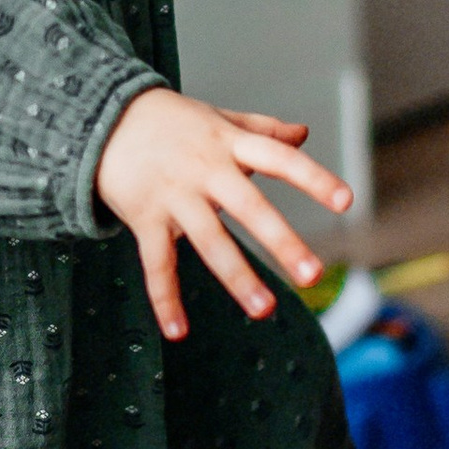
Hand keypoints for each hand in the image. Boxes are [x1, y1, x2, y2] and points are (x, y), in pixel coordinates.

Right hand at [95, 93, 348, 340]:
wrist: (101, 116)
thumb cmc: (171, 121)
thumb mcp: (218, 119)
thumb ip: (262, 129)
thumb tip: (302, 133)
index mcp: (229, 144)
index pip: (280, 159)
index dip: (313, 179)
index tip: (346, 202)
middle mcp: (205, 170)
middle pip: (249, 207)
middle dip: (281, 242)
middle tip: (313, 276)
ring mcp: (174, 195)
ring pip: (209, 241)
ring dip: (237, 278)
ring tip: (265, 311)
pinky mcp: (145, 218)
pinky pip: (156, 264)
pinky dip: (165, 299)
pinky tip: (178, 332)